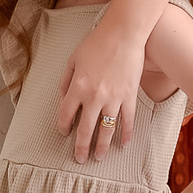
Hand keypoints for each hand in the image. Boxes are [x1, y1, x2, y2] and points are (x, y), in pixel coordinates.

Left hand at [58, 21, 144, 160]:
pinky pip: (128, 120)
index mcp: (77, 87)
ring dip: (102, 147)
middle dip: (81, 147)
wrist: (123, 34)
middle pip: (85, 129)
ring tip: (99, 158)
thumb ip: (66, 80)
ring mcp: (113, 98)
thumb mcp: (73, 59)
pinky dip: (126, 134)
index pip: (66, 114)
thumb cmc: (96, 43)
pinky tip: (122, 144)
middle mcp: (94, 97)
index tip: (64, 133)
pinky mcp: (129, 96)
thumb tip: (63, 98)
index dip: (63, 127)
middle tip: (79, 159)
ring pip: (106, 130)